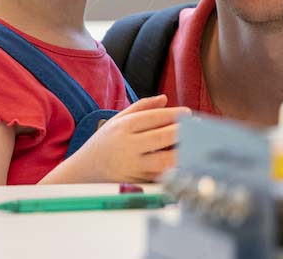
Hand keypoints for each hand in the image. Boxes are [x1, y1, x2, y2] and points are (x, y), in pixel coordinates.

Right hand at [72, 94, 189, 182]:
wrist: (83, 172)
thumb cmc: (104, 143)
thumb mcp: (117, 120)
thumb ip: (141, 107)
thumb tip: (165, 99)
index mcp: (123, 127)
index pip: (154, 118)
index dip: (174, 114)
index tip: (188, 113)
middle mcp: (127, 146)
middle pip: (162, 136)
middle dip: (184, 130)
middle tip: (198, 126)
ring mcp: (132, 166)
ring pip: (165, 159)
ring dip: (184, 151)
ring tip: (197, 143)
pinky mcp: (137, 183)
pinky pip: (161, 176)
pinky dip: (175, 169)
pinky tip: (187, 162)